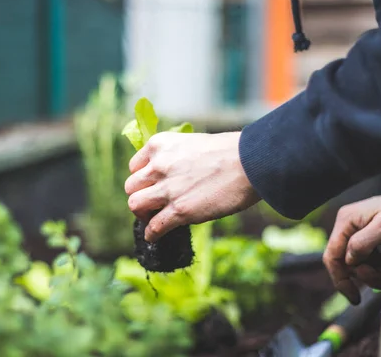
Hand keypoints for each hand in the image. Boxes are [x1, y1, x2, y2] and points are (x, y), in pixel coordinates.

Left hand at [124, 131, 259, 242]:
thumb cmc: (229, 151)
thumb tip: (172, 174)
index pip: (134, 166)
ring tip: (152, 220)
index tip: (150, 186)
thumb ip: (176, 156)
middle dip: (140, 197)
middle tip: (152, 204)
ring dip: (143, 215)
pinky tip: (156, 237)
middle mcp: (158, 165)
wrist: (250, 162)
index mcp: (160, 144)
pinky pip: (154, 226)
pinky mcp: (179, 210)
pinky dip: (152, 234)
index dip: (142, 179)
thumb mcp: (193, 142)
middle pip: (131, 187)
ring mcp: (167, 188)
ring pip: (135, 206)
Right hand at [323, 195, 380, 304]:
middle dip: (361, 275)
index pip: (332, 254)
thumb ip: (362, 242)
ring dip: (369, 273)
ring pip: (355, 262)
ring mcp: (358, 231)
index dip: (340, 278)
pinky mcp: (369, 237)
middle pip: (343, 261)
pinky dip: (374, 268)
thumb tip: (348, 260)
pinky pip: (365, 259)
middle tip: (380, 282)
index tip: (353, 297)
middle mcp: (348, 225)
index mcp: (346, 220)